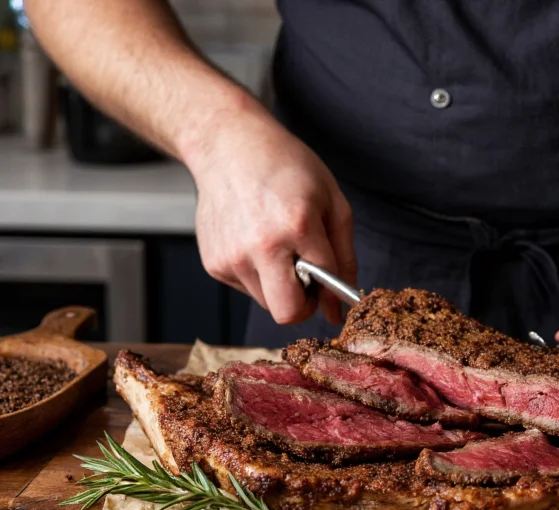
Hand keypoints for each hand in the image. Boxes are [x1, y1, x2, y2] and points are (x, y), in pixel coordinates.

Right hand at [190, 112, 355, 325]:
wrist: (227, 145)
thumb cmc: (285, 167)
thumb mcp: (332, 201)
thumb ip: (343, 257)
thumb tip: (338, 309)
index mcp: (297, 226)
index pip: (325, 286)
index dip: (333, 291)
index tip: (332, 288)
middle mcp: (261, 246)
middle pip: (288, 314)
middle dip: (303, 304)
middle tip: (306, 278)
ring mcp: (232, 257)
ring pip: (267, 303)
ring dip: (279, 285)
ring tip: (278, 247)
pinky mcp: (213, 264)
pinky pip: (246, 288)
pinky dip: (257, 274)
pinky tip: (256, 241)